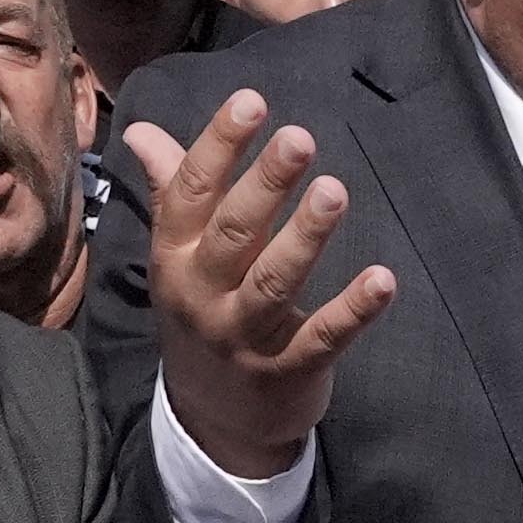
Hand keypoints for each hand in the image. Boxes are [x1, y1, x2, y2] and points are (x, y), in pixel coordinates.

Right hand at [126, 95, 394, 482]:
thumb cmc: (203, 314)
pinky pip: (321, 337)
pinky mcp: (288, 370)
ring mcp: (244, 336)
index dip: (219, 146)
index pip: (191, 194)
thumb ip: (169, 190)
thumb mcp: (178, 257)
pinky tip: (383, 280)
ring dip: (304, 238)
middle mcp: (204, 294)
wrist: (214, 421)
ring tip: (334, 192)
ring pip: (273, 283)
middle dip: (265, 185)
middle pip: (233, 233)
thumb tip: (140, 130)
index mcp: (176, 257)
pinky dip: (352, 311)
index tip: (251, 101)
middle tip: (299, 139)